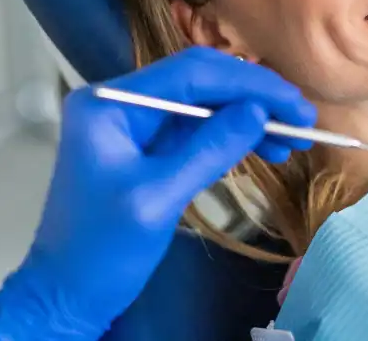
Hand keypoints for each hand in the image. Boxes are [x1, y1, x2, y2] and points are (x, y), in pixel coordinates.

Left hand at [0, 46, 315, 340]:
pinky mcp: (149, 148)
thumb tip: (257, 112)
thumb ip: (208, 149)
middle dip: (254, 97)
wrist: (66, 295)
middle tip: (302, 119)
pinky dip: (234, 137)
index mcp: (110, 102)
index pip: (191, 72)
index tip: (293, 102)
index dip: (248, 83)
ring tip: (292, 139)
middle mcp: (122, 102)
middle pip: (201, 81)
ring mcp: (136, 125)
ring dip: (250, 118)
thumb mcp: (157, 198)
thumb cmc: (98, 251)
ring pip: (206, 105)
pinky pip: (199, 130)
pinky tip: (267, 148)